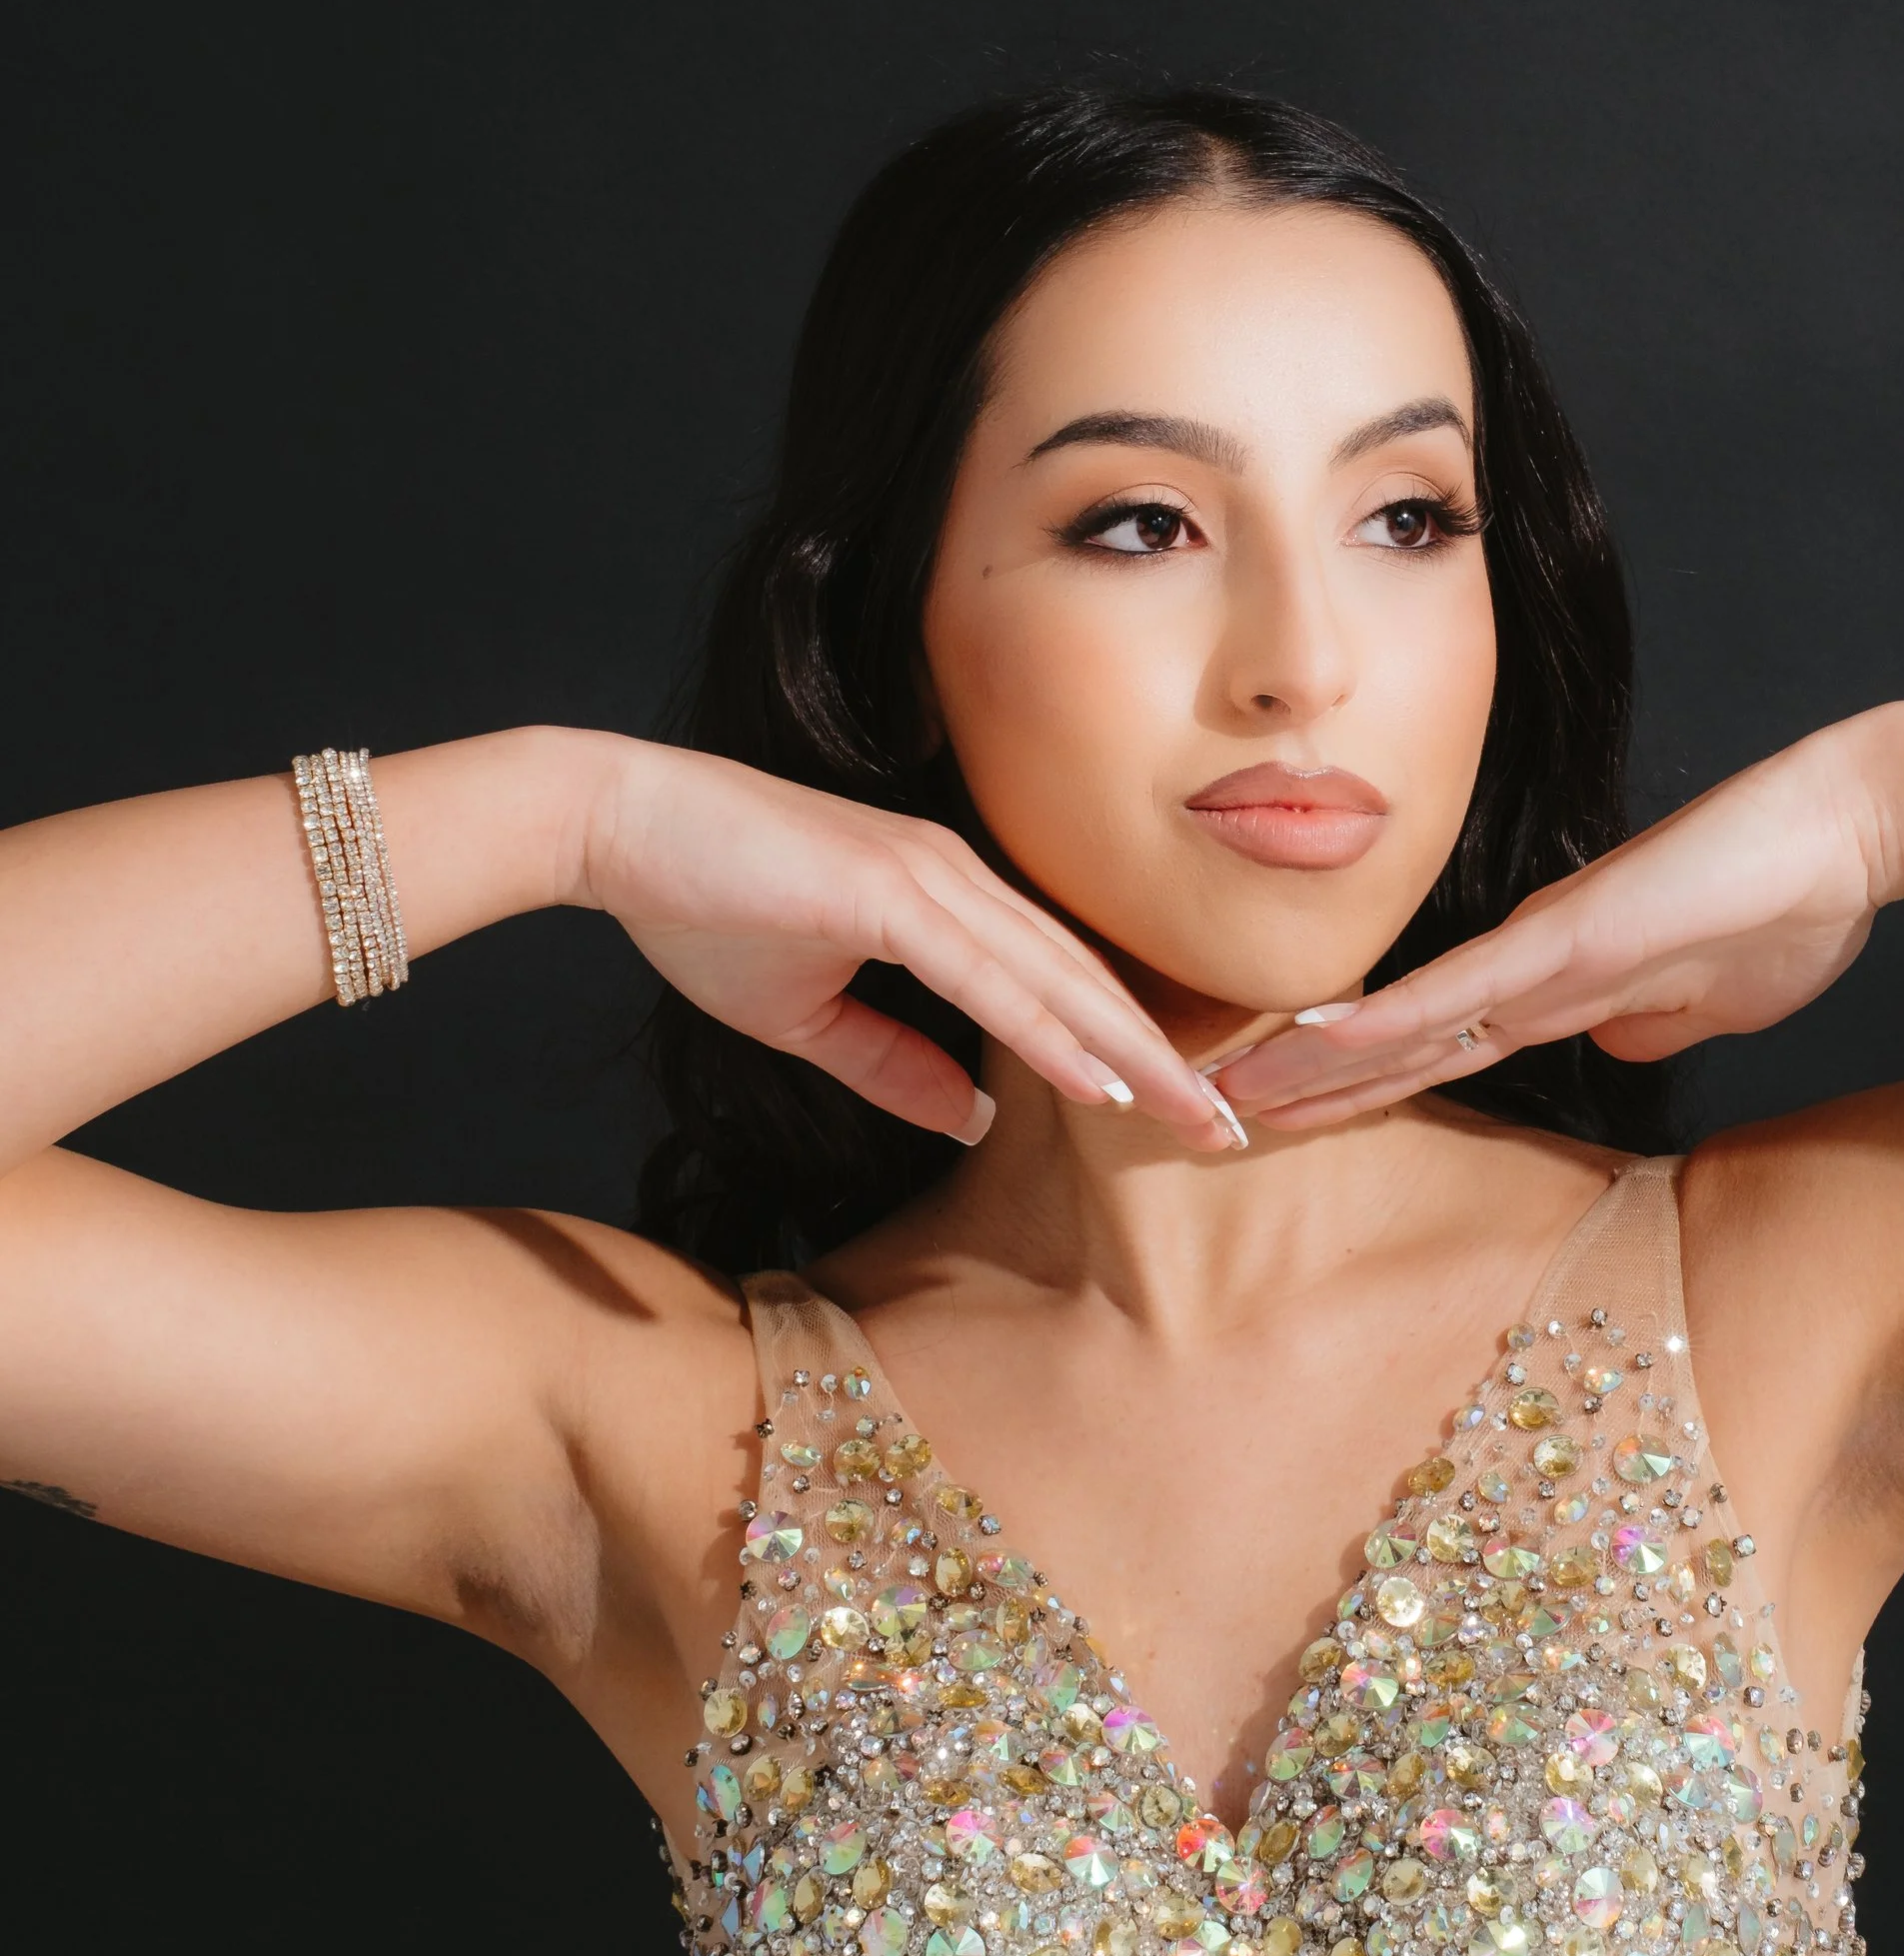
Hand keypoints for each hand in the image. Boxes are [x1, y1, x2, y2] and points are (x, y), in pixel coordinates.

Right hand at [581, 741, 1231, 1148]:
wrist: (618, 824)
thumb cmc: (700, 903)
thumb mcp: (805, 1014)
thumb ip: (889, 1063)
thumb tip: (969, 1117)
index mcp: (946, 901)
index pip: (1059, 985)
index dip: (1129, 1050)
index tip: (1186, 1114)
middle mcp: (957, 881)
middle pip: (1085, 984)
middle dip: (1165, 1062)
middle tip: (1233, 1131)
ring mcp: (930, 878)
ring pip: (1057, 981)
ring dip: (1134, 1056)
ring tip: (1199, 1119)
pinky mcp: (890, 890)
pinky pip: (989, 977)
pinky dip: (1051, 1032)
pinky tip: (1102, 1082)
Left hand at [1214, 718, 1892, 1127]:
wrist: (1850, 825)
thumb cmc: (1796, 900)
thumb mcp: (1719, 1001)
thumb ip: (1659, 1024)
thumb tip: (1615, 1052)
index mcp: (1563, 980)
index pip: (1438, 1045)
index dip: (1360, 1084)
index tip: (1288, 1119)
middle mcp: (1533, 961)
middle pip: (1397, 1038)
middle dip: (1308, 1084)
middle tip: (1212, 1120)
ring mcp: (1546, 947)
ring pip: (1406, 1017)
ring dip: (1318, 1062)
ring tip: (1230, 1097)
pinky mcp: (1573, 936)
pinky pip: (1463, 991)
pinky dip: (1390, 1020)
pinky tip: (1322, 1040)